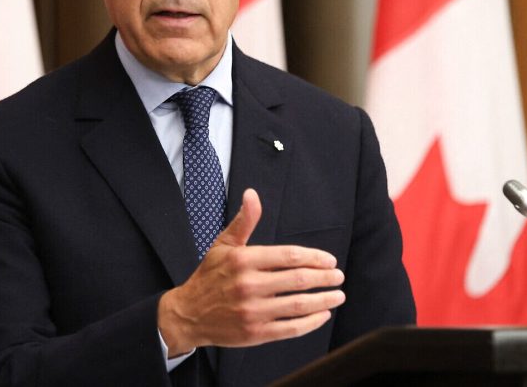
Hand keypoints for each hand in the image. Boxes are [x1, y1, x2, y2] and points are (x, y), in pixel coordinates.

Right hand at [158, 189, 345, 356]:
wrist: (188, 314)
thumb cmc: (209, 276)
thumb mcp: (223, 245)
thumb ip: (244, 221)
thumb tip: (252, 194)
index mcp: (243, 260)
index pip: (289, 256)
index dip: (315, 258)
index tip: (330, 261)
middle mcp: (249, 285)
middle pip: (299, 279)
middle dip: (325, 278)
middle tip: (338, 277)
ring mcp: (253, 311)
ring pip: (299, 305)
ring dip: (324, 300)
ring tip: (337, 296)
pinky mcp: (255, 333)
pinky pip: (291, 328)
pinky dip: (311, 322)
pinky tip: (322, 315)